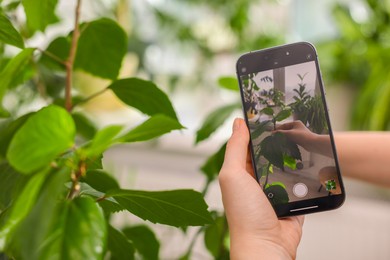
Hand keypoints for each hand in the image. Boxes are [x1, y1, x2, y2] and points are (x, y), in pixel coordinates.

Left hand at [219, 118, 303, 258]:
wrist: (267, 246)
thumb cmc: (245, 214)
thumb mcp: (233, 175)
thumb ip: (235, 148)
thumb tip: (238, 122)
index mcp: (239, 173)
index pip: (247, 145)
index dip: (255, 130)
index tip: (267, 113)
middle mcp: (256, 180)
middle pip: (269, 154)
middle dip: (277, 142)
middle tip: (289, 124)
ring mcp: (275, 190)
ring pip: (286, 166)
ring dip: (293, 158)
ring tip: (304, 140)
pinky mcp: (292, 200)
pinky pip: (301, 183)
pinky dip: (306, 176)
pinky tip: (312, 164)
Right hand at [276, 121, 331, 156]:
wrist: (312, 143)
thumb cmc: (301, 136)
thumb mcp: (289, 133)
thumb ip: (281, 133)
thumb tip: (272, 133)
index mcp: (295, 123)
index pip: (284, 125)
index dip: (278, 129)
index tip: (272, 133)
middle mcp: (297, 127)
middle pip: (286, 129)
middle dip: (280, 133)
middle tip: (274, 137)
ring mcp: (298, 132)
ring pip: (288, 134)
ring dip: (283, 137)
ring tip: (277, 140)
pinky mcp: (299, 138)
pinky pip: (291, 138)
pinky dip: (287, 140)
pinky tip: (283, 143)